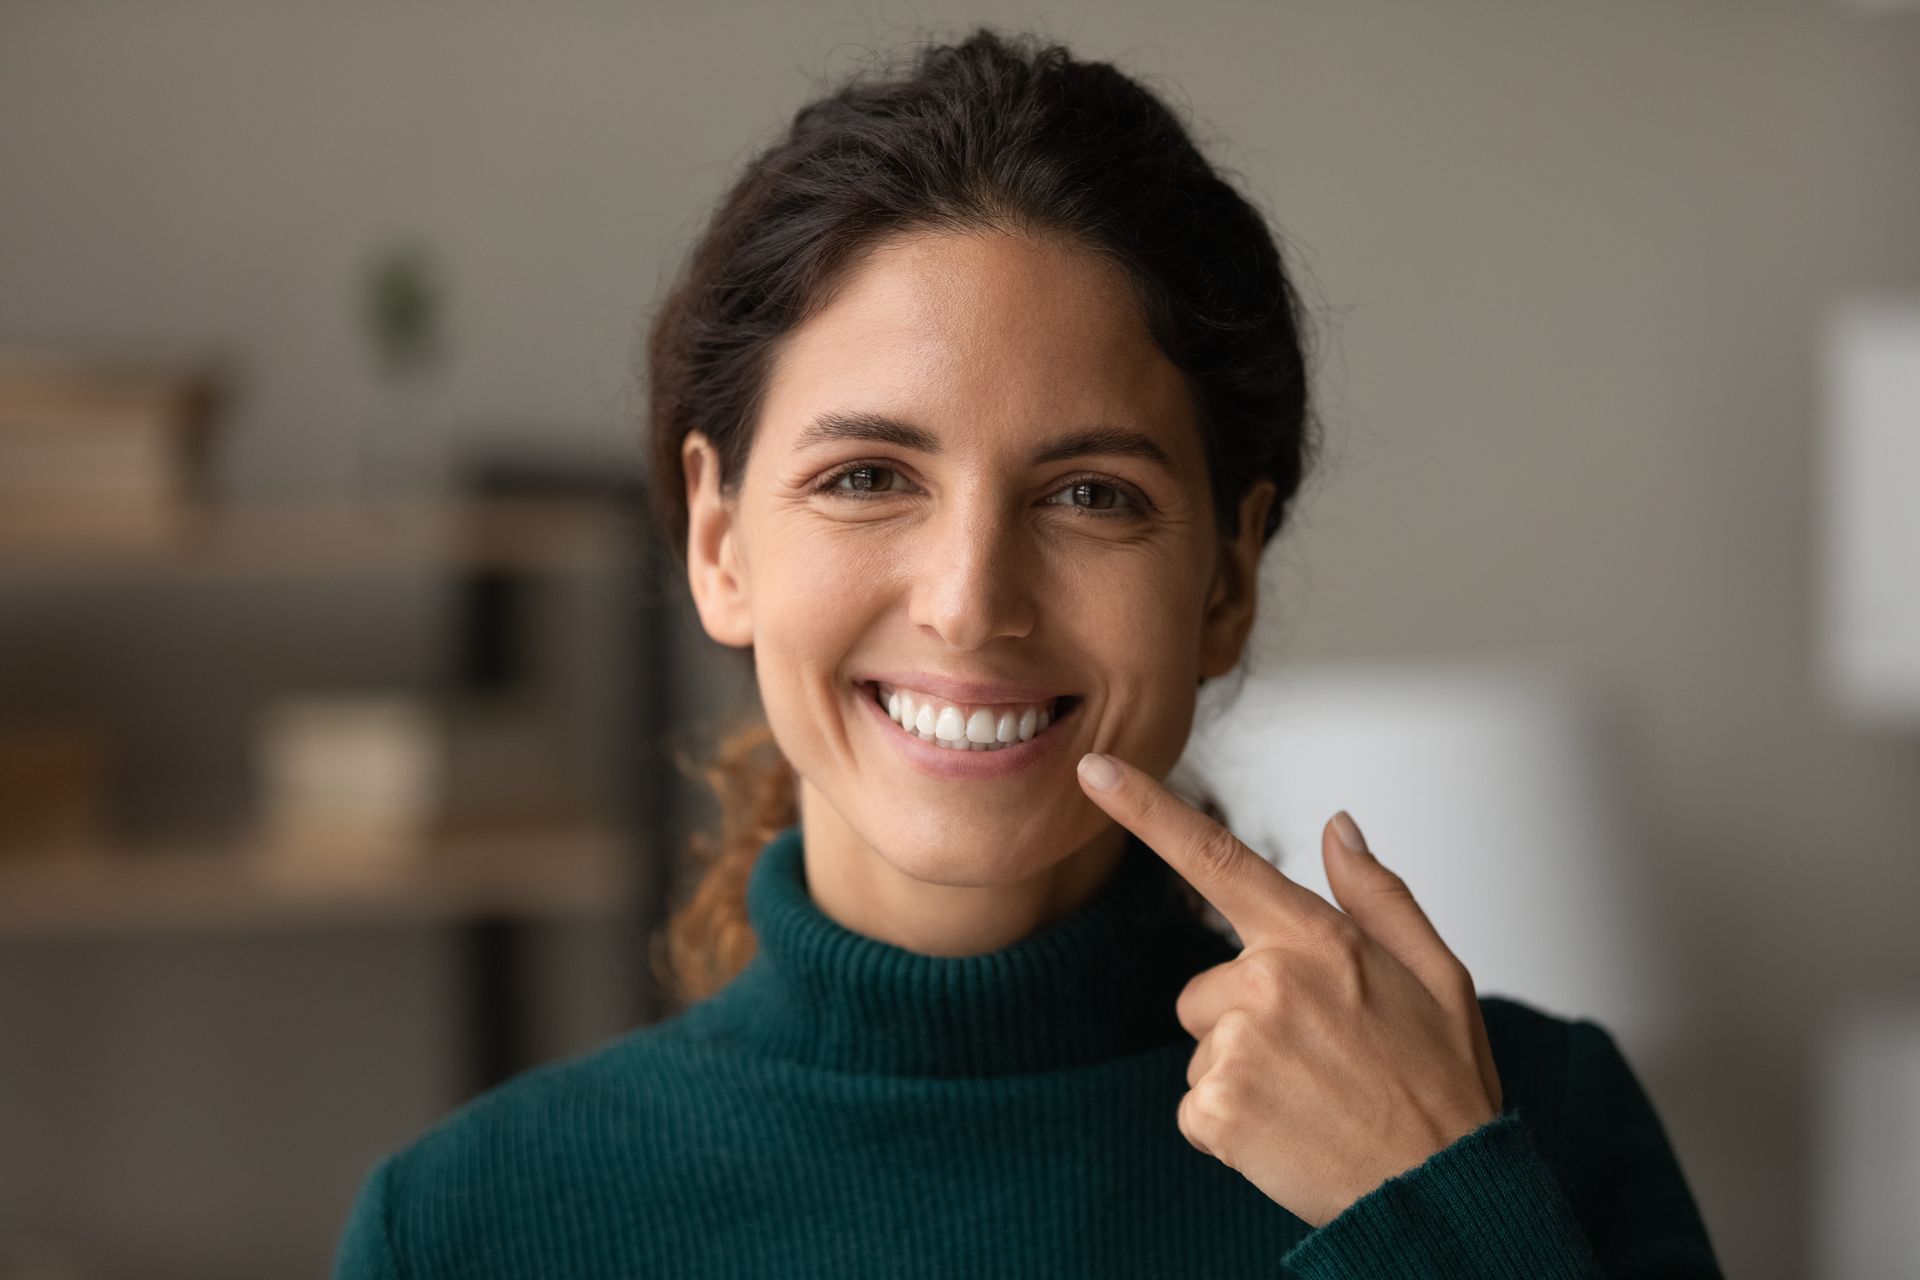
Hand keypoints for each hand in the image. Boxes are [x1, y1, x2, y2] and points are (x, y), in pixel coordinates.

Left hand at [1075, 751, 1503, 1228]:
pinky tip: (1288, 1133)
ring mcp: (1238, 1046)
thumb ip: (1375, 895)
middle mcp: (1267, 980)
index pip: (1214, 856)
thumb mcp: (1435, 973)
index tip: (1092, 769)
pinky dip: (1231, 1126)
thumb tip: (1337, 825)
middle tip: (1319, 1060)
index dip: (1144, 808)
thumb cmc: (1441, 1085)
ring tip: (1311, 1100)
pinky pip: (1196, 1106)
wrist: (1442, 1194)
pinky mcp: (1217, 1108)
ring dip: (1241, 1074)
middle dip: (1245, 1020)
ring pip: (1203, 1047)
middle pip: (1204, 988)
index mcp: (1315, 937)